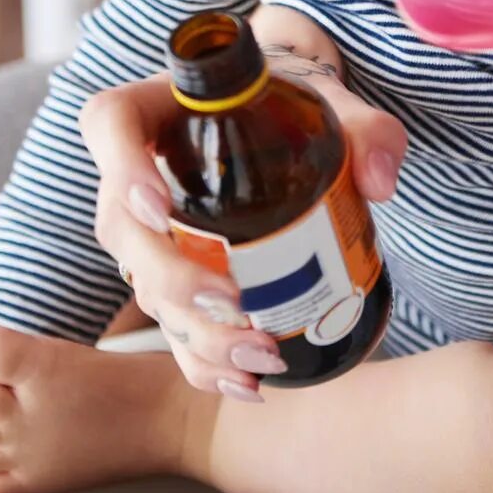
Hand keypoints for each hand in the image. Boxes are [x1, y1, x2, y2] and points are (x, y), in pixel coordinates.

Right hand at [77, 66, 406, 400]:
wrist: (281, 132)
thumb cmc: (293, 109)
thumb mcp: (332, 105)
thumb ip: (368, 130)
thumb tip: (379, 182)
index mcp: (157, 109)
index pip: (112, 123)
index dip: (124, 167)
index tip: (161, 207)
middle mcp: (135, 175)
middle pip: (123, 230)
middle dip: (173, 278)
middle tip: (233, 302)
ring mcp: (146, 234)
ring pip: (144, 288)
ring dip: (196, 332)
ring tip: (261, 355)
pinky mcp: (168, 279)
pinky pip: (169, 327)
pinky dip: (202, 363)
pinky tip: (247, 386)